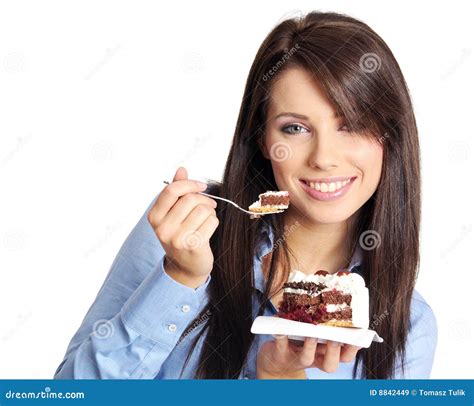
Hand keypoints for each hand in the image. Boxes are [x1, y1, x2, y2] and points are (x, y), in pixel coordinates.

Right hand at [147, 167, 218, 287]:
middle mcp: (162, 228)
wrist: (186, 267)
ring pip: (203, 209)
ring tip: (207, 218)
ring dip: (210, 211)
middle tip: (208, 205)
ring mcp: (177, 238)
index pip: (171, 190)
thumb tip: (182, 169)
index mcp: (154, 217)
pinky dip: (214, 222)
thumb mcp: (173, 214)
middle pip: (190, 199)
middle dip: (204, 199)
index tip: (201, 186)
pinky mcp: (193, 245)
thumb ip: (176, 191)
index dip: (190, 184)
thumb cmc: (180, 235)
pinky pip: (211, 221)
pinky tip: (208, 229)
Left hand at [256, 335, 361, 378]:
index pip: (345, 356)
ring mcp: (297, 359)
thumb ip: (328, 325)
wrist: (275, 361)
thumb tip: (342, 304)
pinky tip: (282, 327)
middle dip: (334, 351)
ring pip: (307, 359)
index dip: (353, 348)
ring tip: (311, 334)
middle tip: (335, 337)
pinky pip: (281, 346)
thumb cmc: (300, 343)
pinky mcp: (280, 354)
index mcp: (326, 354)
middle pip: (330, 364)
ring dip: (310, 346)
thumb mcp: (316, 336)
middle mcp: (314, 359)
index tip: (358, 336)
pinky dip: (282, 336)